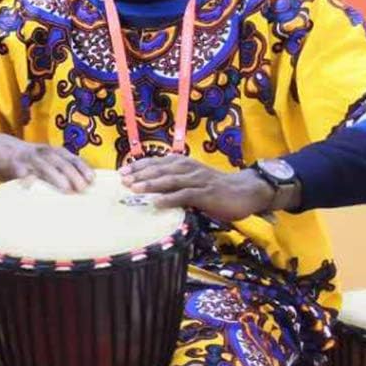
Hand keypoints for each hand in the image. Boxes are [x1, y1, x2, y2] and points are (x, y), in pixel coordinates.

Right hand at [0, 132, 93, 192]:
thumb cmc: (28, 159)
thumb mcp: (45, 158)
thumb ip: (59, 169)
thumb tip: (78, 188)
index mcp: (53, 151)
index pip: (72, 158)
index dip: (83, 168)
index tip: (92, 180)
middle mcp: (43, 153)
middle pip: (61, 162)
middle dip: (73, 174)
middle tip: (83, 189)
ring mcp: (28, 159)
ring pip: (44, 166)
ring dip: (56, 177)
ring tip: (66, 188)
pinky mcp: (13, 166)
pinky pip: (22, 174)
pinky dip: (28, 180)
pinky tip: (32, 187)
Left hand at [120, 156, 275, 221]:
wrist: (244, 191)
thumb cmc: (214, 188)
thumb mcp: (192, 180)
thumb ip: (174, 181)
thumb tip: (149, 188)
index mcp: (183, 163)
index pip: (157, 162)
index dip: (139, 166)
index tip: (122, 171)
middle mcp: (188, 168)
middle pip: (160, 169)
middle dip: (140, 174)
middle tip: (123, 179)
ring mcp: (197, 180)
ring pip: (170, 180)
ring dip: (151, 184)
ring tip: (134, 189)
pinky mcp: (205, 194)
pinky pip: (185, 195)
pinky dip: (170, 199)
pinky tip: (157, 203)